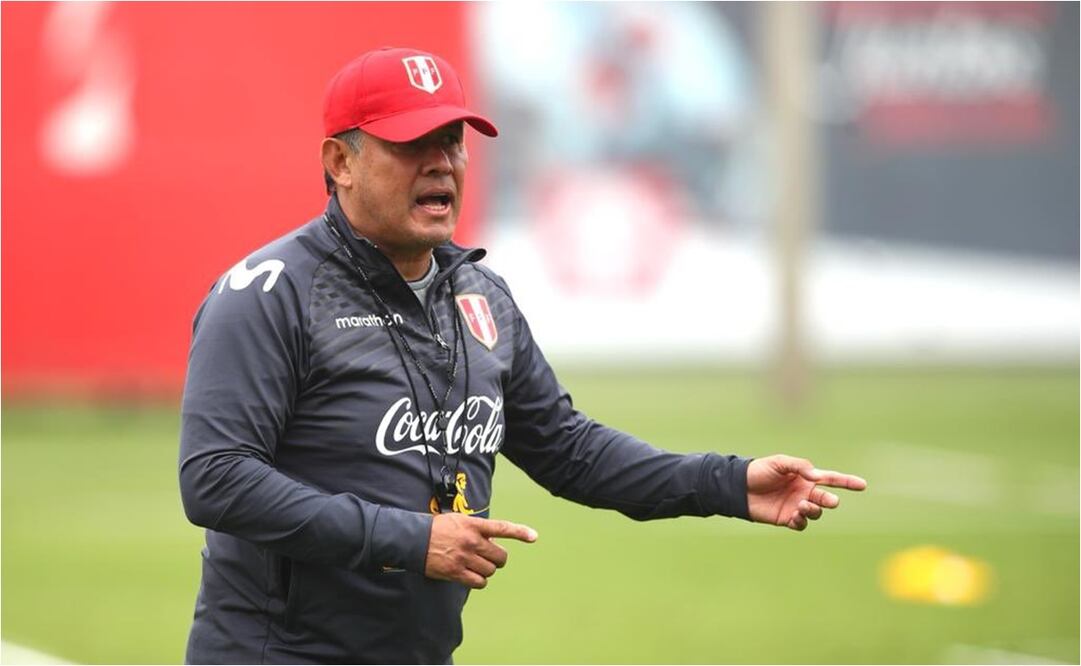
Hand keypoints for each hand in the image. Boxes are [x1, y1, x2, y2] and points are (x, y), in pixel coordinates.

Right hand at [425, 513, 537, 588]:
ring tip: (475, 565)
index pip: (502, 528)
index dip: (520, 532)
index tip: (534, 537)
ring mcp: (465, 557)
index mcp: (473, 525)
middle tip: (489, 558)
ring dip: (486, 570)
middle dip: (497, 559)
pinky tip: (472, 576)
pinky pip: (479, 582)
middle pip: (500, 557)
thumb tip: (492, 540)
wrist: (413, 539)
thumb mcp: (458, 520)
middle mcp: (472, 541)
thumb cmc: (436, 528)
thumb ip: (476, 528)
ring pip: (490, 570)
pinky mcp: (456, 572)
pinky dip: (479, 581)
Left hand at [747, 454, 866, 530]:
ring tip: (802, 505)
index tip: (863, 485)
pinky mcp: (787, 519)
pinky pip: (801, 524)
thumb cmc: (759, 471)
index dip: (847, 482)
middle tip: (829, 501)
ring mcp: (797, 506)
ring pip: (816, 513)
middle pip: (826, 499)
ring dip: (813, 510)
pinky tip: (794, 516)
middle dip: (829, 501)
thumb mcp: (780, 462)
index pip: (831, 479)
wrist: (739, 487)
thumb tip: (817, 476)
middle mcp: (804, 492)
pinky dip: (802, 521)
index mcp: (805, 477)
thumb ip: (800, 467)